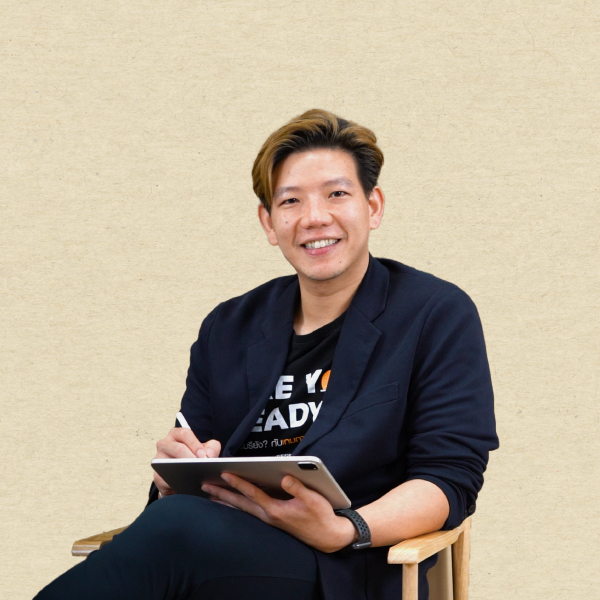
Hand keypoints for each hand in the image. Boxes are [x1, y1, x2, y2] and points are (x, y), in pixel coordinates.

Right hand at [153, 428, 220, 496]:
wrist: (183, 478)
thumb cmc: (194, 459)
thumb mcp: (205, 450)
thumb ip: (212, 448)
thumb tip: (210, 454)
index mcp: (177, 435)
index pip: (185, 433)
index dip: (195, 444)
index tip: (203, 455)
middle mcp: (165, 444)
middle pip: (177, 448)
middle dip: (190, 457)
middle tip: (201, 465)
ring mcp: (159, 459)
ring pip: (169, 462)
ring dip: (182, 468)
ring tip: (195, 473)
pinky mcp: (157, 475)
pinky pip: (164, 478)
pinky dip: (175, 482)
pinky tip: (186, 484)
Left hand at [201, 474, 356, 552]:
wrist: (328, 536)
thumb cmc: (321, 516)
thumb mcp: (313, 500)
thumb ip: (298, 488)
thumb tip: (284, 477)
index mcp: (276, 510)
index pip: (253, 493)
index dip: (239, 482)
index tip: (225, 473)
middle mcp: (269, 516)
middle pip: (241, 503)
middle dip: (222, 494)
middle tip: (204, 486)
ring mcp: (269, 519)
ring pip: (243, 509)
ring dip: (226, 501)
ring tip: (211, 494)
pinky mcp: (273, 520)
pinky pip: (250, 511)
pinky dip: (238, 506)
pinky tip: (232, 503)